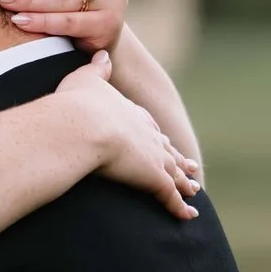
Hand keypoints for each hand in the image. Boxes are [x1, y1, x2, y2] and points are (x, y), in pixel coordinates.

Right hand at [60, 52, 200, 219]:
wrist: (81, 125)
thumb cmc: (75, 105)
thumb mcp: (84, 80)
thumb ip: (96, 69)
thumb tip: (102, 55)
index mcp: (131, 115)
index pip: (148, 127)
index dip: (155, 136)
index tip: (162, 140)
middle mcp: (147, 135)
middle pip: (167, 149)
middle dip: (177, 158)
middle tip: (188, 165)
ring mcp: (153, 156)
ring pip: (174, 173)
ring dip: (184, 182)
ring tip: (194, 189)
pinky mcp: (153, 178)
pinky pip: (169, 196)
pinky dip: (180, 207)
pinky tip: (189, 216)